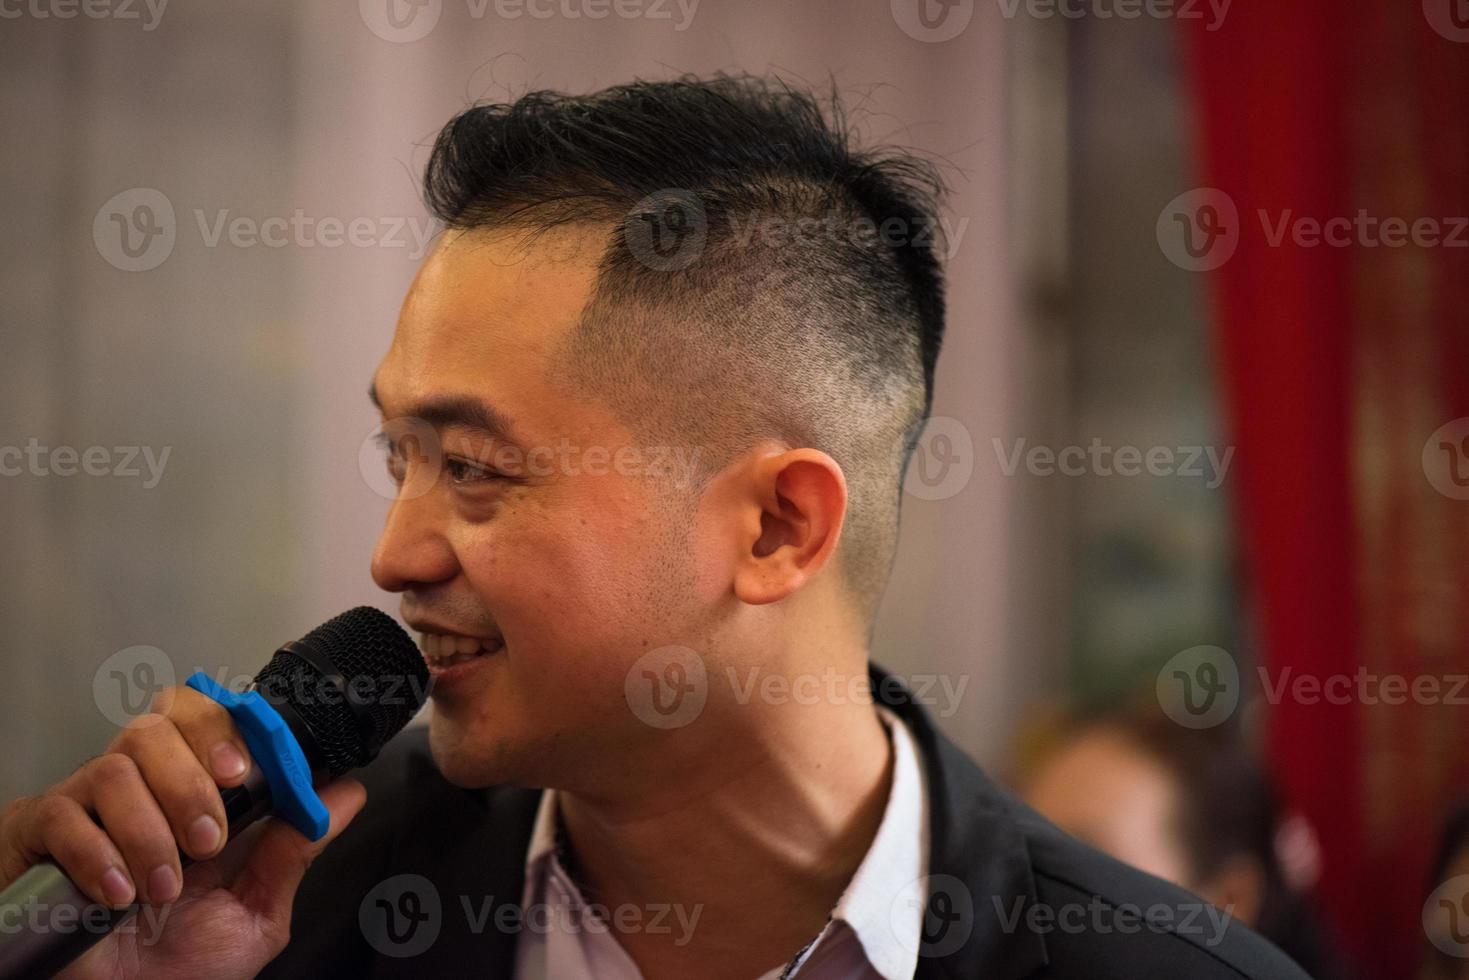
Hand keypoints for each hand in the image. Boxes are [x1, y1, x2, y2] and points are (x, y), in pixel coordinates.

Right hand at [0, 685, 366, 979]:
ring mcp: (83, 808)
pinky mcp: (35, 837)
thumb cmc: (179, 967)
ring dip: (151, 830)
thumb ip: (294, 850)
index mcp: (192, 794)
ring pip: (115, 767)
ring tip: (164, 887)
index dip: (222, 729)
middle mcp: (137, 789)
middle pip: (157, 725)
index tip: (244, 771)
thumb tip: (347, 795)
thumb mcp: (253, 910)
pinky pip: (61, 813)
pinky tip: (119, 894)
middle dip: (192, 779)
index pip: (201, 717)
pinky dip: (99, 854)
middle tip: (209, 840)